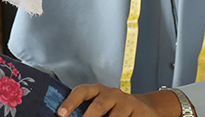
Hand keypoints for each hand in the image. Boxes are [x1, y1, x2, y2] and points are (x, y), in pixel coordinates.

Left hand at [58, 84, 175, 116]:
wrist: (144, 109)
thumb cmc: (114, 110)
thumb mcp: (99, 107)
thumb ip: (85, 110)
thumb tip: (65, 116)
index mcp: (97, 91)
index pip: (82, 91)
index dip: (71, 102)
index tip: (61, 114)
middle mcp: (112, 93)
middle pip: (99, 105)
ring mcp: (127, 102)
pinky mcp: (140, 112)